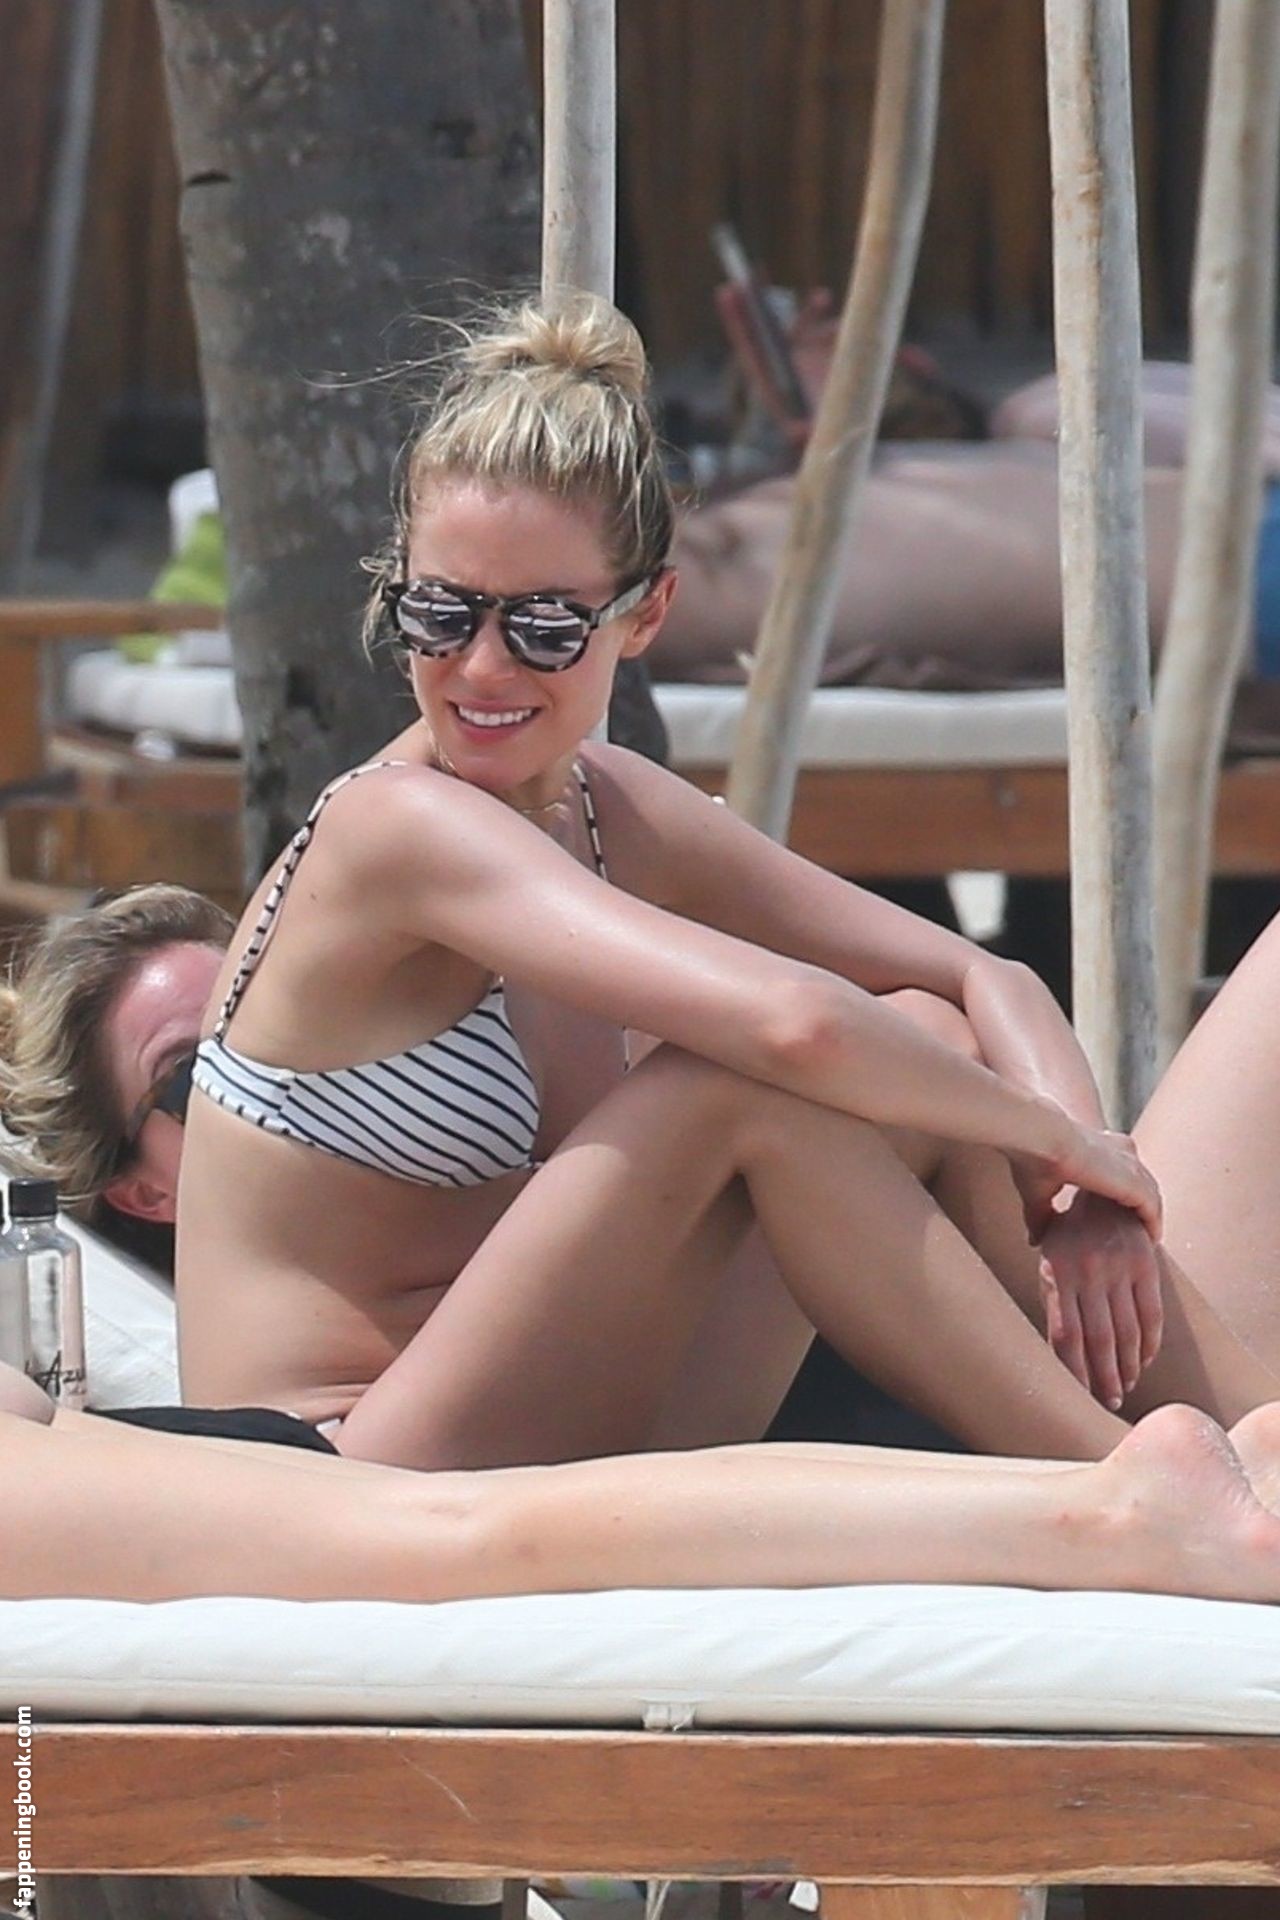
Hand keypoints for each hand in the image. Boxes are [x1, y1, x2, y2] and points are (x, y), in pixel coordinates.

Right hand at [1009, 1118, 1161, 1245]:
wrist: (1039, 1139)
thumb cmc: (1035, 1157)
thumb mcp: (1038, 1191)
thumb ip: (1041, 1215)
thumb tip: (1035, 1240)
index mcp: (1100, 1146)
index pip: (1120, 1169)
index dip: (1122, 1193)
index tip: (1117, 1215)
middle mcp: (1120, 1150)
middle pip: (1142, 1180)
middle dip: (1142, 1205)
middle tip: (1139, 1230)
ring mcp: (1130, 1165)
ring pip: (1151, 1195)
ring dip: (1151, 1217)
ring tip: (1148, 1239)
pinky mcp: (1134, 1182)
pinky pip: (1153, 1208)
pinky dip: (1153, 1224)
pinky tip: (1152, 1240)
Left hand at [1037, 1191, 1164, 1408]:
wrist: (1102, 1189)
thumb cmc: (1068, 1231)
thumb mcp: (1048, 1255)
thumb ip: (1051, 1294)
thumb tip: (1056, 1349)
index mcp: (1057, 1272)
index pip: (1065, 1336)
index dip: (1075, 1372)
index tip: (1080, 1395)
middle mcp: (1088, 1272)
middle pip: (1098, 1341)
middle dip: (1104, 1378)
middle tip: (1109, 1401)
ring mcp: (1119, 1268)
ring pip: (1127, 1332)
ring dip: (1128, 1367)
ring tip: (1126, 1388)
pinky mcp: (1146, 1265)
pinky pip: (1151, 1314)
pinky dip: (1150, 1343)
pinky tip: (1145, 1360)